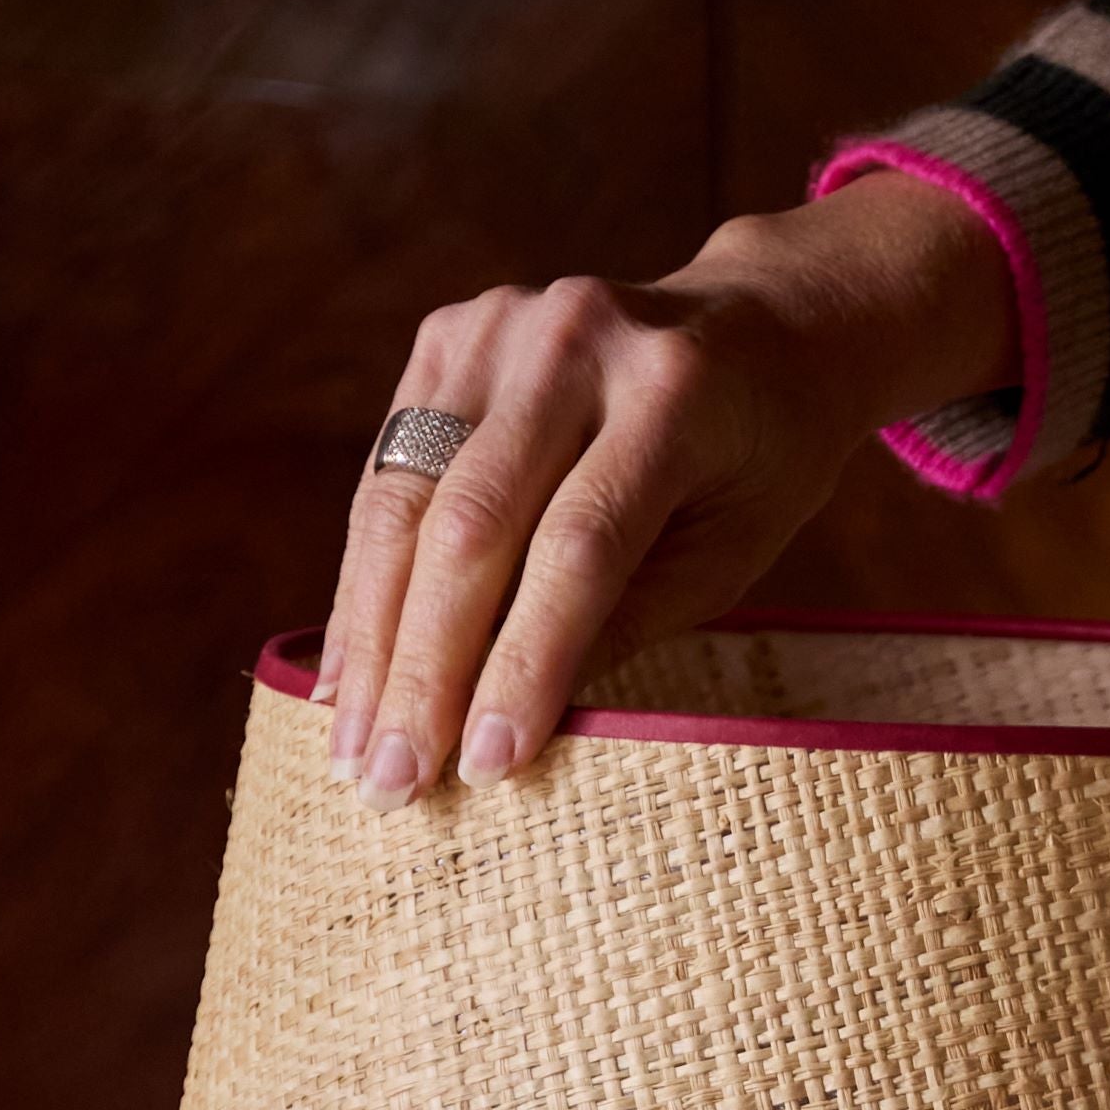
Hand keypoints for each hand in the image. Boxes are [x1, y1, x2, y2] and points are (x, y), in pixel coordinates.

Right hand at [319, 169, 1020, 807]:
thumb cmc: (758, 467)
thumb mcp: (728, 554)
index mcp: (670, 395)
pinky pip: (389, 473)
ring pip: (406, 500)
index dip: (523, 663)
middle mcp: (574, 341)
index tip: (484, 769)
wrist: (761, 325)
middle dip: (424, 669)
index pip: (577, 546)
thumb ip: (626, 623)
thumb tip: (508, 729)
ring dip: (371, 637)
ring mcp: (500, 325)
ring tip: (352, 750)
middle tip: (389, 784)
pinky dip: (364, 581)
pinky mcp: (449, 334)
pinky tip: (349, 672)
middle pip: (472, 523)